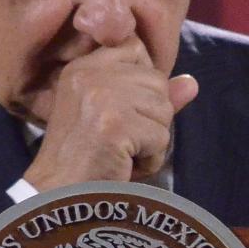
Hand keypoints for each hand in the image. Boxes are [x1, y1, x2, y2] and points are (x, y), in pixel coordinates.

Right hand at [24, 39, 198, 188]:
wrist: (56, 198)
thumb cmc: (86, 163)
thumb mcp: (115, 120)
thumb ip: (150, 97)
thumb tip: (191, 83)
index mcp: (83, 67)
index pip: (137, 49)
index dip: (142, 86)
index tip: (119, 114)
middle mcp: (89, 74)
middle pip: (157, 81)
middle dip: (149, 118)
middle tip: (117, 142)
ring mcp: (101, 97)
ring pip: (164, 110)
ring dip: (151, 141)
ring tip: (119, 154)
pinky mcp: (114, 124)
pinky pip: (161, 138)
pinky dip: (148, 161)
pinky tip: (122, 167)